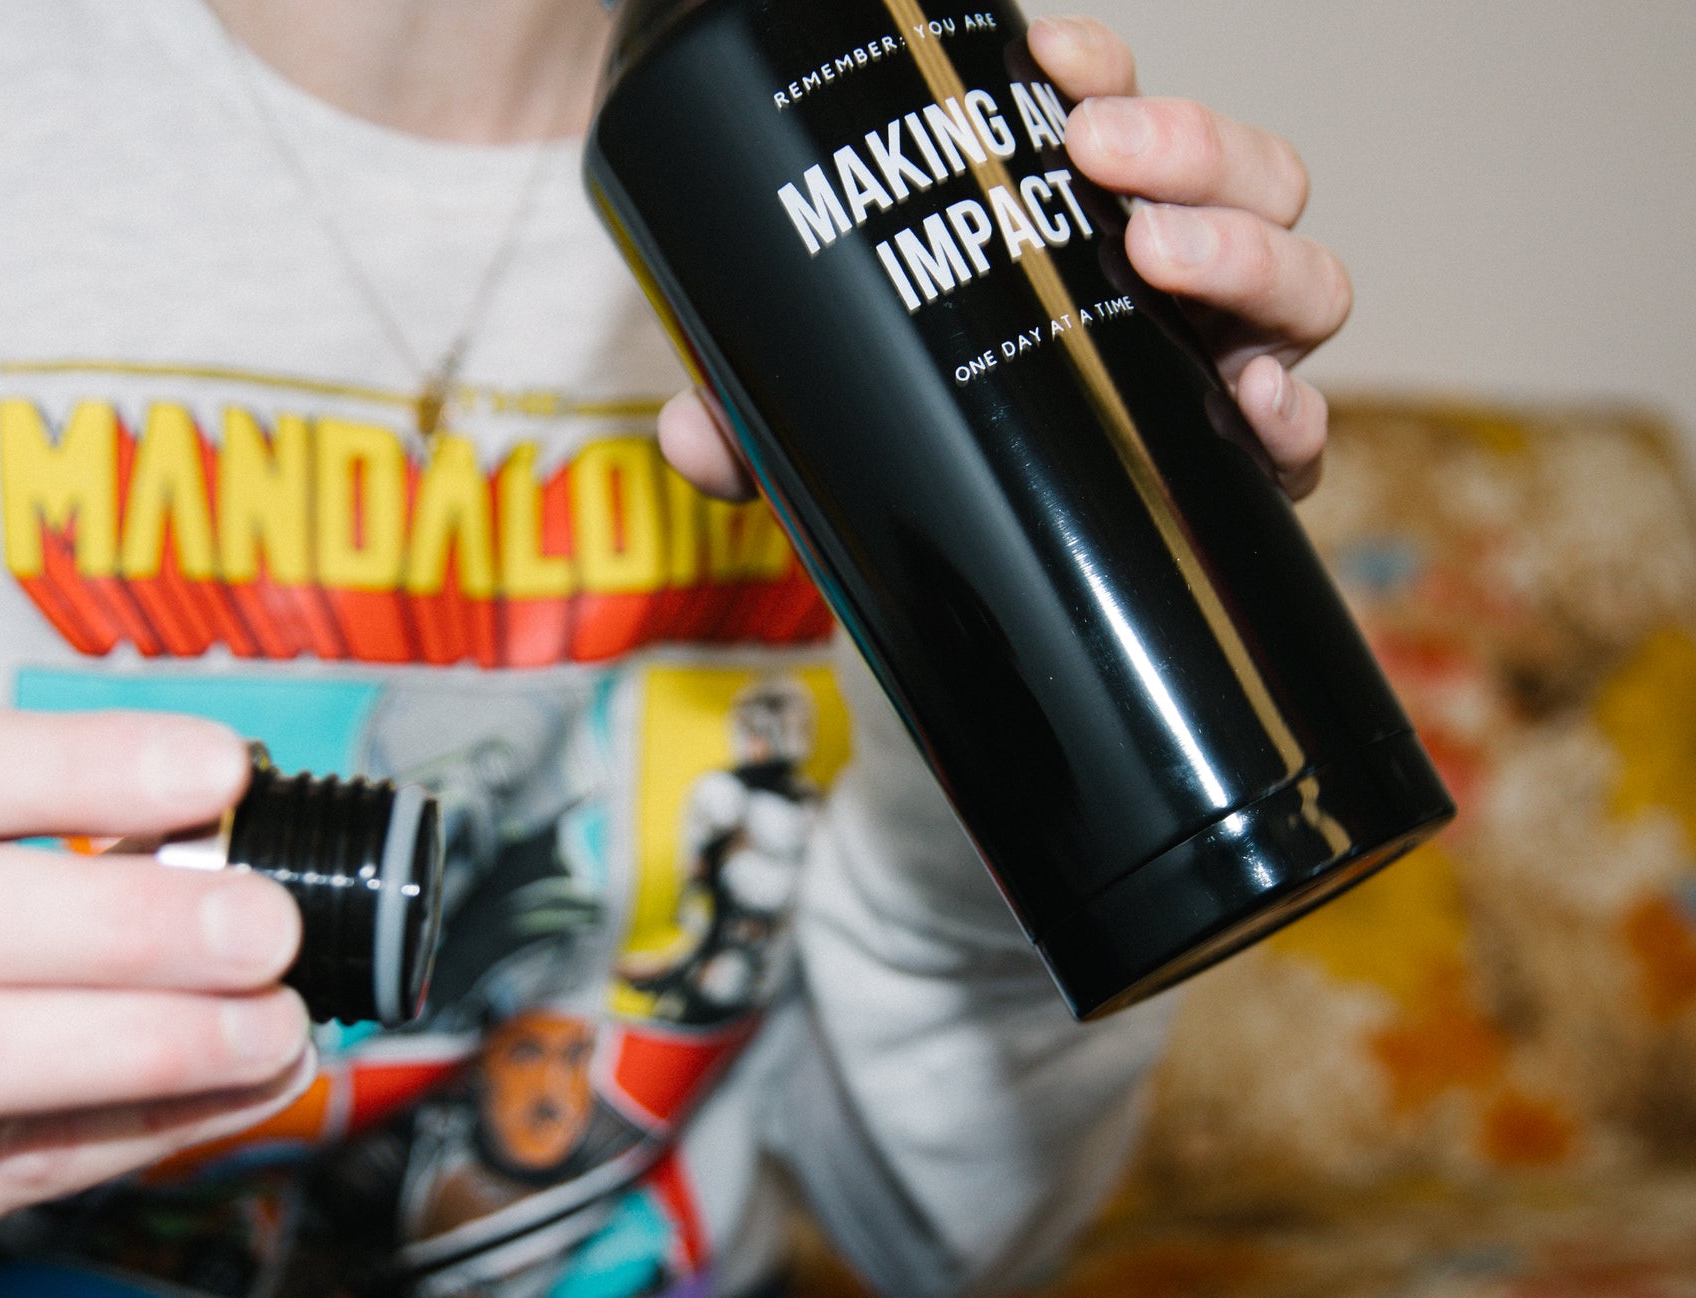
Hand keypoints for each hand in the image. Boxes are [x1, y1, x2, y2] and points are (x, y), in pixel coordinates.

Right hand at [0, 710, 313, 1295]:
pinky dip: (152, 1126)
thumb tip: (233, 854)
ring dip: (147, 1038)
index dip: (81, 766)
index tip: (218, 769)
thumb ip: (36, 856)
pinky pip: (10, 1168)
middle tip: (265, 925)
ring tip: (269, 1025)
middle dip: (120, 918)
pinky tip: (242, 1092)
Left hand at [659, 14, 1348, 502]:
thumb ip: (757, 414)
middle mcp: (1168, 283)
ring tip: (1157, 254)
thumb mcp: (823, 416)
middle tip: (1096, 152)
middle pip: (1238, 174)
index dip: (1099, 70)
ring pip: (1296, 275)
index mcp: (1079, 230)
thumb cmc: (920, 449)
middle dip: (1186, 141)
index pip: (1116, 114)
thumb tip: (694, 433)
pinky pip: (1298, 435)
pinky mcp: (1240, 466)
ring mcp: (1215, 365)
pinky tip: (1257, 409)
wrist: (980, 578)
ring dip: (1247, 248)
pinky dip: (1294, 417)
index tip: (1042, 59)